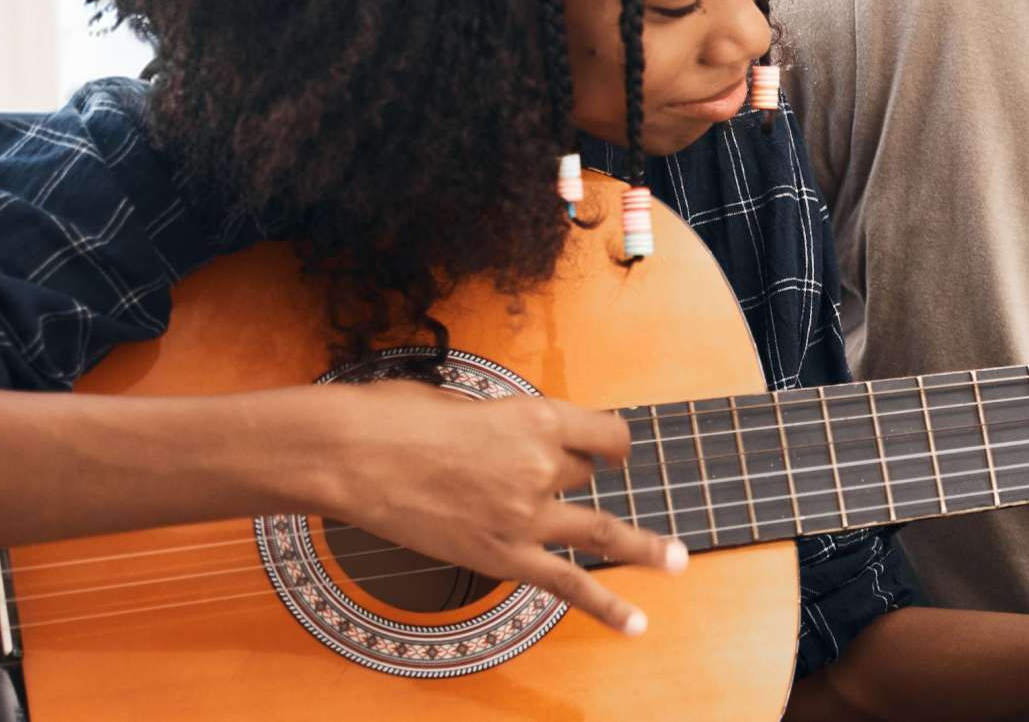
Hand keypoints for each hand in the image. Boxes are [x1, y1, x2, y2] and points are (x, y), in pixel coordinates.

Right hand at [310, 381, 684, 632]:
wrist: (351, 455)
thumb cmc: (396, 419)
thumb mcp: (468, 404)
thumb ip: (505, 429)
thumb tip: (510, 448)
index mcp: (537, 415)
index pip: (604, 433)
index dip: (602, 442)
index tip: (600, 450)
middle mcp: (542, 463)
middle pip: (583, 476)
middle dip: (563, 478)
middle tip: (529, 479)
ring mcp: (525, 514)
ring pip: (598, 528)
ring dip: (642, 546)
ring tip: (678, 561)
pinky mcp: (503, 556)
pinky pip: (569, 585)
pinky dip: (607, 607)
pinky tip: (637, 623)